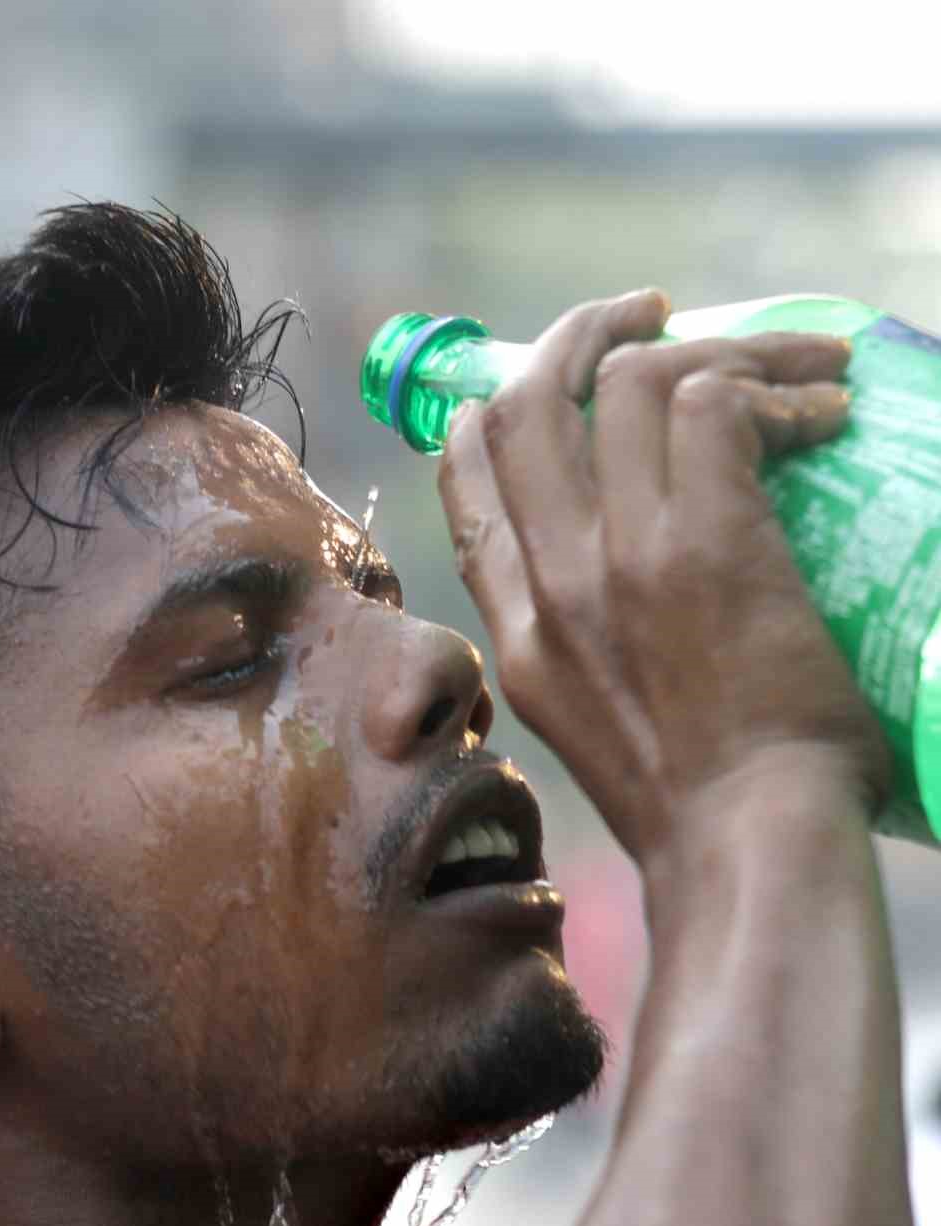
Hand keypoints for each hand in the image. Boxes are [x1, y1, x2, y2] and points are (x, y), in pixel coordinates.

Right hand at [437, 289, 890, 861]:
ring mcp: (619, 560)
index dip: (502, 402)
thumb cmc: (690, 800)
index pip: (464, 474)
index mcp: (511, 630)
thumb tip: (604, 576)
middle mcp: (548, 583)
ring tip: (792, 369)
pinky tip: (826, 414)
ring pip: (630, 382)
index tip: (563, 376)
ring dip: (718, 349)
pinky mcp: (705, 544)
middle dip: (583, 332)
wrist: (746, 849)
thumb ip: (570, 636)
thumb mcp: (584, 719)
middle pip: (524, 402)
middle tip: (649, 313)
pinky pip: (715, 405)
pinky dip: (777, 388)